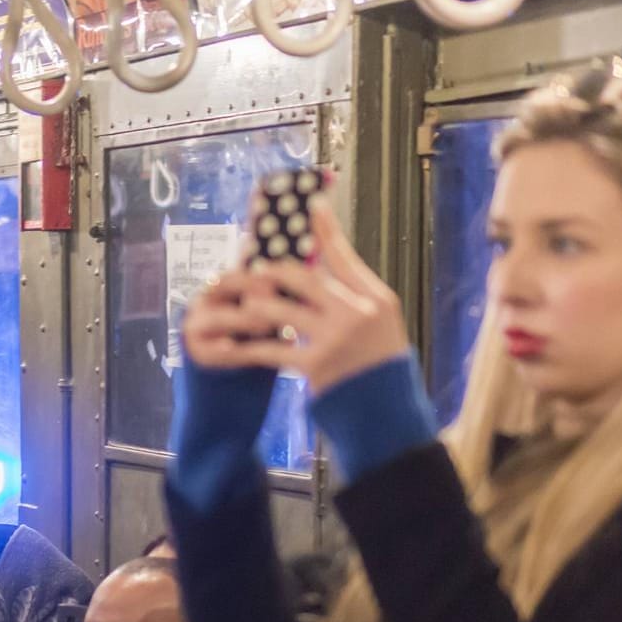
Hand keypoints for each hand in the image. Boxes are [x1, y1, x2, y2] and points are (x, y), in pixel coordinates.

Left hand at [180, 204, 408, 394]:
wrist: (387, 414)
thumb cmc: (381, 368)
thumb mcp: (381, 326)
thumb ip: (355, 298)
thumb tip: (325, 271)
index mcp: (376, 299)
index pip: (344, 256)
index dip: (325, 231)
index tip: (310, 206)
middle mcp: (357, 312)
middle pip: (303, 277)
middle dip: (272, 272)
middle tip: (251, 269)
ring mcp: (335, 337)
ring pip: (281, 309)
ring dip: (257, 306)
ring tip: (242, 305)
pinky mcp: (315, 364)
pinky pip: (273, 348)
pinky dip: (251, 347)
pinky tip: (234, 346)